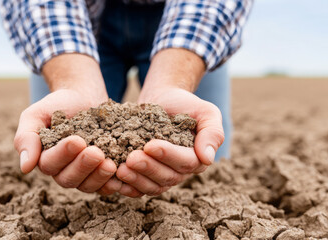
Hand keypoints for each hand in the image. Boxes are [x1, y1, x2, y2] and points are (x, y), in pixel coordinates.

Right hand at [14, 54, 120, 193]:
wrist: (84, 97)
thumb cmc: (59, 104)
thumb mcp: (37, 114)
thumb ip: (26, 137)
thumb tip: (25, 167)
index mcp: (44, 159)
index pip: (50, 163)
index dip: (64, 154)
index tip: (78, 140)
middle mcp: (62, 171)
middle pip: (69, 179)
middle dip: (84, 166)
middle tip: (97, 153)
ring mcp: (83, 174)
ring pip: (88, 185)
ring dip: (99, 176)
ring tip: (111, 164)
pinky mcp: (100, 173)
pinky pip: (106, 185)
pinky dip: (114, 183)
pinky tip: (122, 174)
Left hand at [115, 49, 224, 196]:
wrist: (162, 99)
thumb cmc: (184, 104)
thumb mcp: (205, 112)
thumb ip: (212, 133)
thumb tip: (207, 158)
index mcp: (198, 158)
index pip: (185, 162)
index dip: (168, 156)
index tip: (150, 145)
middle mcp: (181, 171)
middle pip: (167, 177)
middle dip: (148, 168)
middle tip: (131, 158)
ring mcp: (163, 175)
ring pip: (153, 186)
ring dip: (136, 179)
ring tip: (121, 169)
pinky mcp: (146, 175)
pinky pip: (139, 188)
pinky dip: (128, 187)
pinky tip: (115, 181)